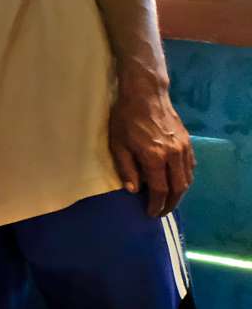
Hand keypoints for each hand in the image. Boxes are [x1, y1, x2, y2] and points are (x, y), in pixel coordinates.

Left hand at [109, 73, 194, 217]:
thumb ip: (127, 169)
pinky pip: (191, 166)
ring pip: (188, 178)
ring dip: (180, 192)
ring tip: (168, 200)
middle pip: (178, 188)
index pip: (160, 190)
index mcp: (155, 157)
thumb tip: (134, 190)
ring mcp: (183, 148)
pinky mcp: (187, 141)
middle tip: (161, 212)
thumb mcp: (118, 145)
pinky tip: (177, 181)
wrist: (145, 94)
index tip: (151, 213)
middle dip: (171, 203)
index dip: (156, 204)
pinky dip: (185, 177)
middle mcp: (173, 155)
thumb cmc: (125, 119)